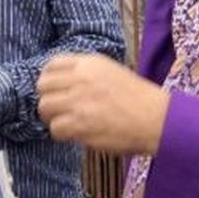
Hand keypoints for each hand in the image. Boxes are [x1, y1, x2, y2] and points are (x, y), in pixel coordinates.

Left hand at [37, 53, 169, 154]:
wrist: (156, 118)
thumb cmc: (138, 98)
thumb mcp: (111, 72)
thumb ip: (85, 73)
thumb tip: (60, 84)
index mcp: (89, 63)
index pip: (51, 65)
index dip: (49, 80)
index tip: (54, 91)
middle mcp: (80, 79)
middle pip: (42, 86)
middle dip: (48, 99)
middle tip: (60, 110)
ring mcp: (78, 101)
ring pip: (45, 107)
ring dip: (53, 118)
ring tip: (68, 123)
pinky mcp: (80, 124)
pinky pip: (55, 128)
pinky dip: (62, 134)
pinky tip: (75, 134)